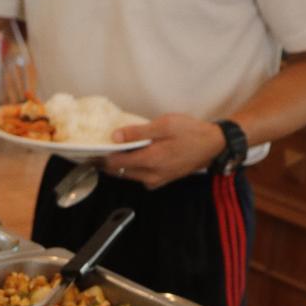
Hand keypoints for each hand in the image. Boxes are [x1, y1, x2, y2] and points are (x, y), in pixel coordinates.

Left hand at [101, 115, 224, 188]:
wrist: (213, 145)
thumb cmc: (191, 132)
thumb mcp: (165, 125)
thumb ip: (138, 132)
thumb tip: (116, 136)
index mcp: (151, 160)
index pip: (116, 163)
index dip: (102, 156)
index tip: (93, 149)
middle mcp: (151, 175)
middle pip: (120, 171)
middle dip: (108, 161)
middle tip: (99, 149)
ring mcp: (156, 180)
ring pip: (129, 175)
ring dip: (119, 165)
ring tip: (113, 150)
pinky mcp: (161, 180)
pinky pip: (139, 177)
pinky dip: (132, 168)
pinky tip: (133, 156)